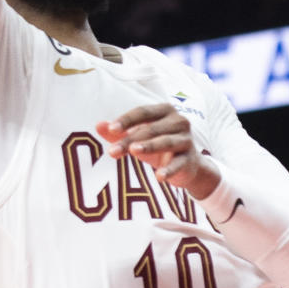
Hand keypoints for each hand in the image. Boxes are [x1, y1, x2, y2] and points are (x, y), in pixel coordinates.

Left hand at [97, 105, 219, 199]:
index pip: (143, 112)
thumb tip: (98, 125)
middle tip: (112, 151)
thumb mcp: (139, 139)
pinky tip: (159, 176)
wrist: (188, 166)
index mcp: (165, 111)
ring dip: (150, 146)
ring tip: (134, 151)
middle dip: (130, 139)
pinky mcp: (190, 159)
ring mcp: (186, 140)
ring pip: (166, 142)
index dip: (127, 120)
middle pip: (151, 129)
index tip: (111, 129)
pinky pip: (178, 163)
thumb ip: (120, 133)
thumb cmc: (160, 147)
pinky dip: (169, 169)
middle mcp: (178, 121)